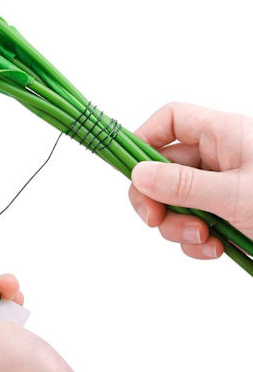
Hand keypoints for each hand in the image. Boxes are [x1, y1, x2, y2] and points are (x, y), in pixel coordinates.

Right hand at [129, 102, 252, 258]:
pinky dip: (197, 241)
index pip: (171, 120)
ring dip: (178, 226)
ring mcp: (224, 188)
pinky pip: (195, 223)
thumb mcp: (238, 195)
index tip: (132, 171)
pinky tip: (217, 250)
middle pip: (164, 167)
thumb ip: (184, 185)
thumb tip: (138, 175)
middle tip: (153, 221)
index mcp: (224, 135)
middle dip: (156, 197)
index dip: (144, 138)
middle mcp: (221, 157)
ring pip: (176, 201)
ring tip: (204, 241)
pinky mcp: (230, 216)